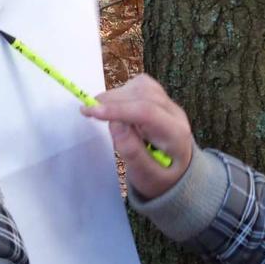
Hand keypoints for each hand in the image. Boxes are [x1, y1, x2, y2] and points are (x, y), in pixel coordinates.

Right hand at [80, 74, 193, 199]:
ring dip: (117, 95)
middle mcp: (175, 113)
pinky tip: (115, 107)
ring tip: (101, 111)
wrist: (176, 172)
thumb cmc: (160, 177)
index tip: (91, 111)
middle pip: (143, 94)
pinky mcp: (160, 99)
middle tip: (88, 111)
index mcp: (175, 134)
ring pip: (142, 86)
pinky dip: (123, 92)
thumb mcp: (146, 176)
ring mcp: (168, 104)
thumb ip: (132, 152)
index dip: (117, 109)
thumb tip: (115, 124)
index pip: (147, 112)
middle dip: (113, 100)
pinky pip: (141, 86)